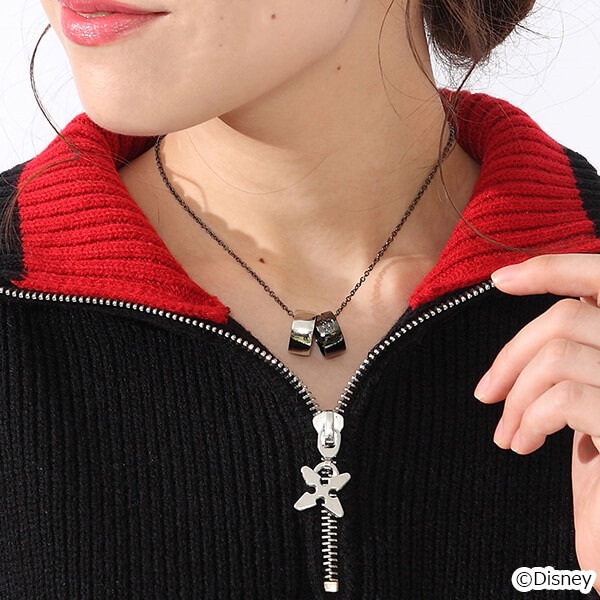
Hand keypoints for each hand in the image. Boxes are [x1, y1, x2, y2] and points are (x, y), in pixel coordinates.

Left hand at [474, 254, 599, 584]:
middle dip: (511, 354)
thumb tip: (523, 337)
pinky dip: (530, 417)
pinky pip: (563, 396)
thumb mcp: (585, 403)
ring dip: (517, 394)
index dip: (552, 268)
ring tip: (508, 433)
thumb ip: (573, 359)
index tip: (499, 281)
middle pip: (568, 317)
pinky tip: (524, 445)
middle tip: (484, 394)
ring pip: (558, 353)